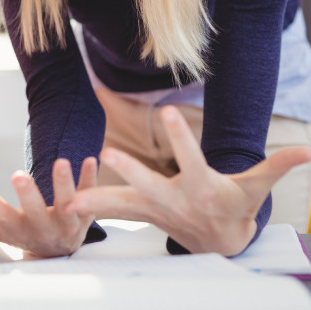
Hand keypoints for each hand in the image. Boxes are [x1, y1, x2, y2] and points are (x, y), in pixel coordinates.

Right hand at [0, 157, 97, 257]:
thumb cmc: (20, 232)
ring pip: (67, 203)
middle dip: (28, 196)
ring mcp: (67, 220)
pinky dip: (91, 178)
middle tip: (19, 175)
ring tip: (60, 161)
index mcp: (17, 230)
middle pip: (35, 213)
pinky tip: (91, 159)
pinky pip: (91, 194)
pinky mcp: (87, 210)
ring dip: (64, 183)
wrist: (59, 247)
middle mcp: (42, 228)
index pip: (2, 222)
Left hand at [66, 105, 310, 255]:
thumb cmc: (237, 208)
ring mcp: (155, 210)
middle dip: (130, 169)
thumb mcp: (257, 188)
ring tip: (70, 200)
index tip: (170, 112)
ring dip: (99, 201)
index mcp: (203, 189)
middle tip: (107, 151)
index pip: (192, 159)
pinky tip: (69, 204)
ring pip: (124, 205)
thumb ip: (277, 166)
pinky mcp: (142, 214)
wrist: (219, 244)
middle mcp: (175, 201)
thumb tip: (309, 151)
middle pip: (150, 185)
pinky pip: (115, 211)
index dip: (182, 137)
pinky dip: (94, 206)